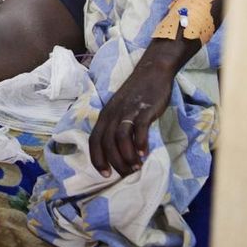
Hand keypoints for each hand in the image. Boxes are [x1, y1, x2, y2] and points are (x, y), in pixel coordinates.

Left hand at [88, 63, 174, 177]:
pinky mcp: (144, 109)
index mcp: (105, 115)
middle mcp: (113, 114)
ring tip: (137, 167)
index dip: (97, 159)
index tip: (106, 174)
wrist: (152, 71)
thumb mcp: (119, 110)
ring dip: (127, 156)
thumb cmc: (136, 95)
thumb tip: (118, 153)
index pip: (94, 140)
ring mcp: (128, 111)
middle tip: (127, 174)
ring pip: (120, 138)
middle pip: (107, 143)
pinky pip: (139, 129)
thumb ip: (117, 127)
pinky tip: (144, 153)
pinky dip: (140, 143)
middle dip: (115, 162)